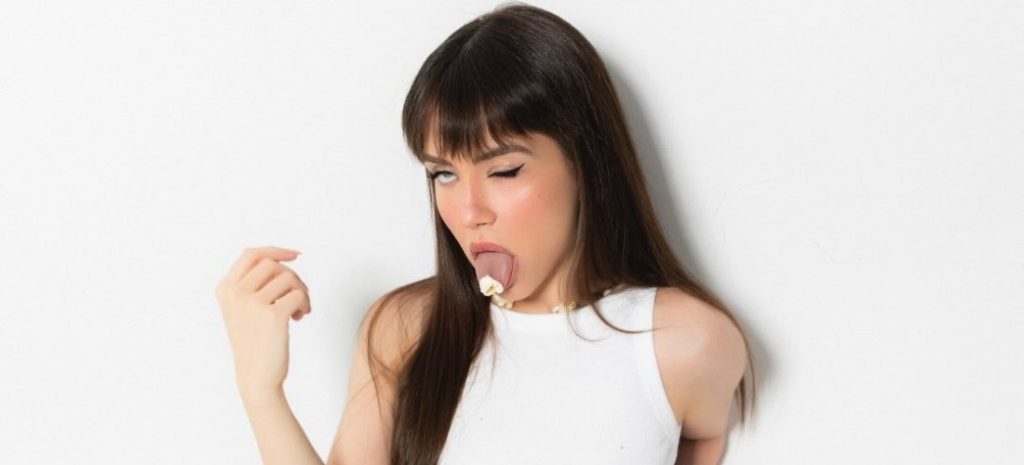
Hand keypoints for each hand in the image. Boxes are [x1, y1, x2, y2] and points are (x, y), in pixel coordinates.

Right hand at [215, 246, 310, 398]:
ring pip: (289, 278)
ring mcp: (252, 303)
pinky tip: (299, 317)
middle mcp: (235, 294)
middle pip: (273, 264)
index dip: (275, 250)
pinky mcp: (273, 315)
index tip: (295, 255)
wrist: (256, 376)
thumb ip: (252, 284)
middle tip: (298, 296)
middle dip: (292, 276)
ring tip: (299, 310)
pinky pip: (299, 294)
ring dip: (301, 292)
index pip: (251, 255)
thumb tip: (282, 258)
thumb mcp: (242, 309)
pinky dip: (305, 304)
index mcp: (225, 289)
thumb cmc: (254, 342)